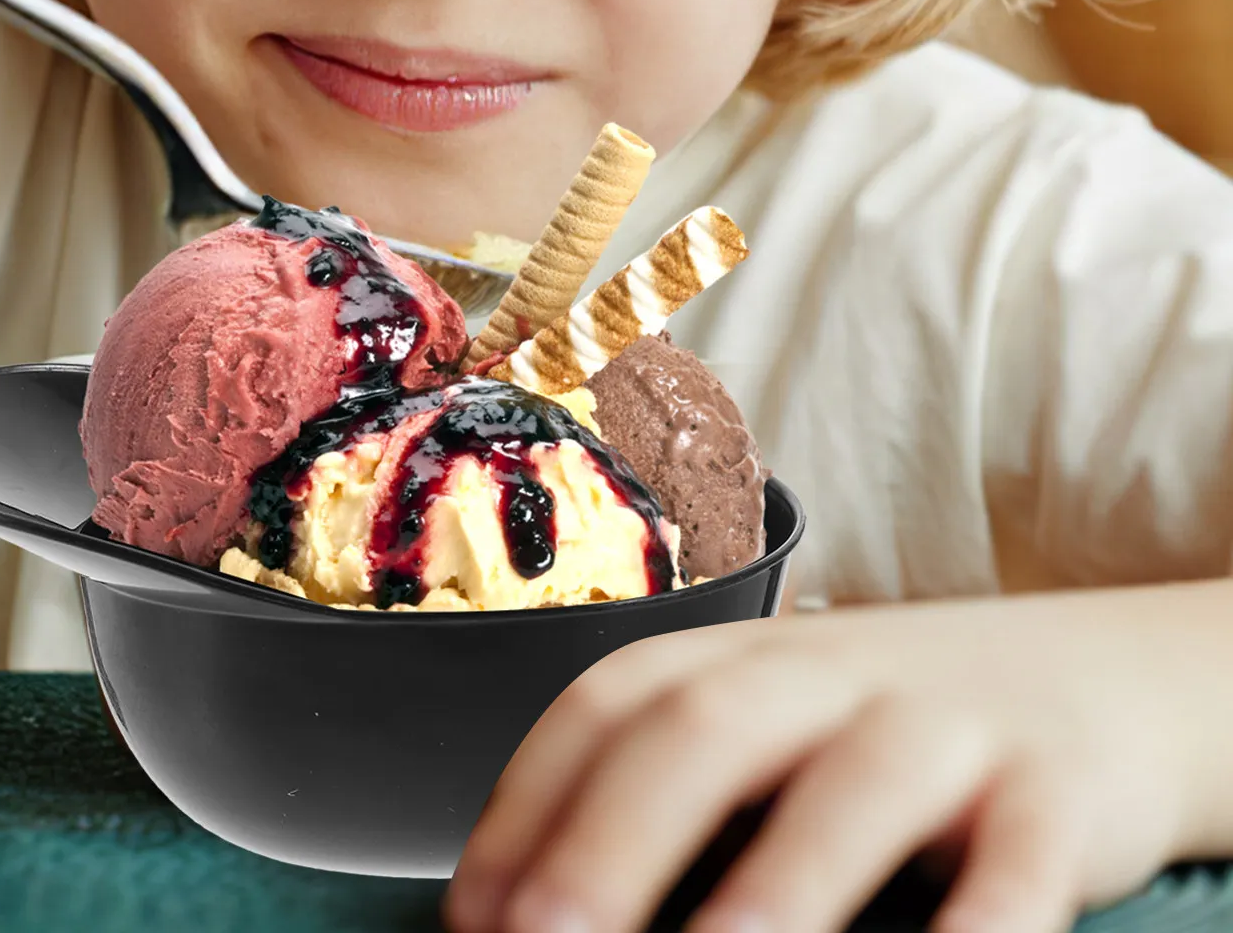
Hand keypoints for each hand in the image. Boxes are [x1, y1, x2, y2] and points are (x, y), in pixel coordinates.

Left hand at [446, 583, 1232, 932]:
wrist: (1094, 675)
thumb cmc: (882, 731)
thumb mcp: (772, 732)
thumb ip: (671, 800)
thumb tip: (533, 915)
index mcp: (732, 660)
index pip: (601, 708)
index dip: (524, 807)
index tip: (472, 919)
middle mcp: (822, 675)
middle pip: (699, 731)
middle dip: (610, 840)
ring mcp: (940, 725)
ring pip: (848, 791)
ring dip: (774, 889)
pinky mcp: (1054, 790)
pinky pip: (1017, 862)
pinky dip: (979, 922)